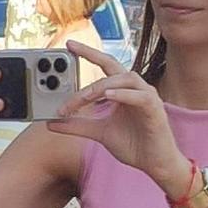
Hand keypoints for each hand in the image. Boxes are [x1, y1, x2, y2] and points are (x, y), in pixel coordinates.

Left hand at [46, 44, 190, 197]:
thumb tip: (52, 122)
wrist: (154, 163)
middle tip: (69, 60)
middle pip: (113, 66)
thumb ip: (77, 126)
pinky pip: (140, 96)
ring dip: (102, 85)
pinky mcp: (154, 109)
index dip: (88, 54)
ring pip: (125, 78)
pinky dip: (124, 94)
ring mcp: (146, 97)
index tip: (69, 44)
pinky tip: (109, 96)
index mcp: (122, 91)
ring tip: (83, 96)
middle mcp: (134, 88)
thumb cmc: (133, 144)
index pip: (105, 66)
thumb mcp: (98, 133)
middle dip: (91, 58)